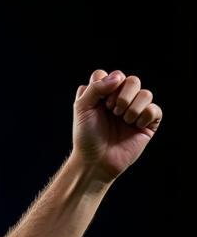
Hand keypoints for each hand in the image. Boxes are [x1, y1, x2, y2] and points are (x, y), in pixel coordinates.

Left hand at [72, 69, 162, 184]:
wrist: (95, 161)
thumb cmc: (86, 137)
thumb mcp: (82, 108)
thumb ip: (95, 88)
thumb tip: (118, 77)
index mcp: (106, 95)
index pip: (113, 75)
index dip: (107, 86)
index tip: (100, 103)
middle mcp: (122, 101)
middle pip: (132, 80)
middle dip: (122, 96)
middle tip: (112, 111)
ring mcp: (136, 111)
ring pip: (146, 93)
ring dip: (133, 107)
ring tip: (123, 121)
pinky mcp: (147, 124)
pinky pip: (155, 109)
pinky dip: (145, 116)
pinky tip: (135, 126)